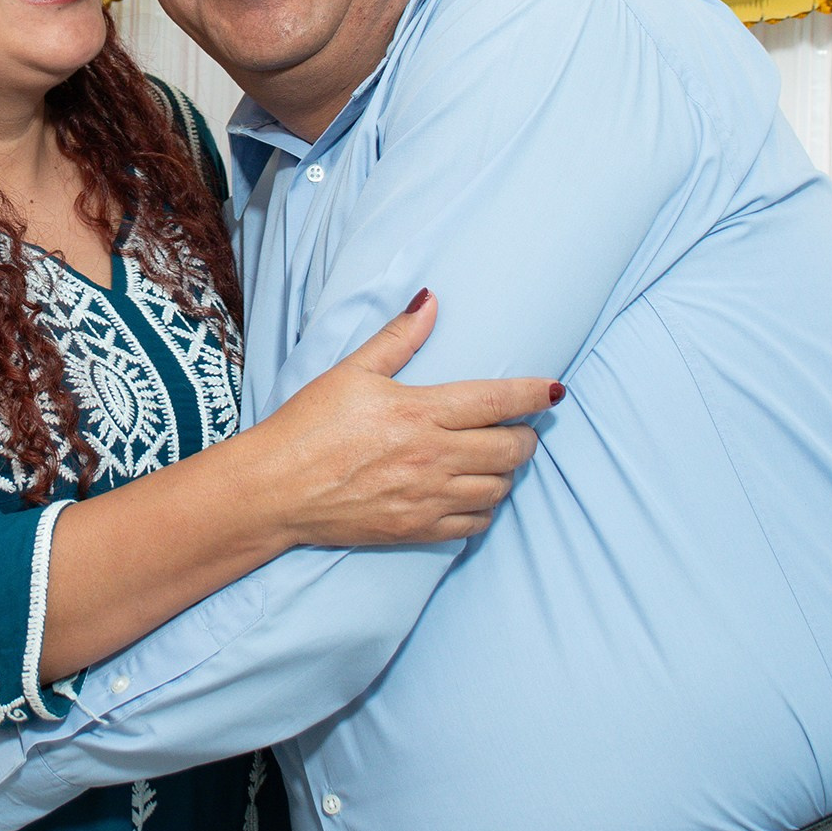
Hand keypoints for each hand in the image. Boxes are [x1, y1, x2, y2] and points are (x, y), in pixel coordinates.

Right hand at [245, 290, 560, 547]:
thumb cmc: (308, 426)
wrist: (276, 490)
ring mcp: (428, 498)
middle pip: (510, 449)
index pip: (496, 401)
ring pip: (499, 488)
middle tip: (520, 427)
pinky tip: (476, 494)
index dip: (533, 394)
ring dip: (508, 472)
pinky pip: (475, 524)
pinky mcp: (417, 529)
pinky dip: (486, 509)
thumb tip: (431, 300)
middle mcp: (433, 457)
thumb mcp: (351, 372)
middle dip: (526, 436)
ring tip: (497, 458)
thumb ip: (398, 338)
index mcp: (420, 412)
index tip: (555, 390)